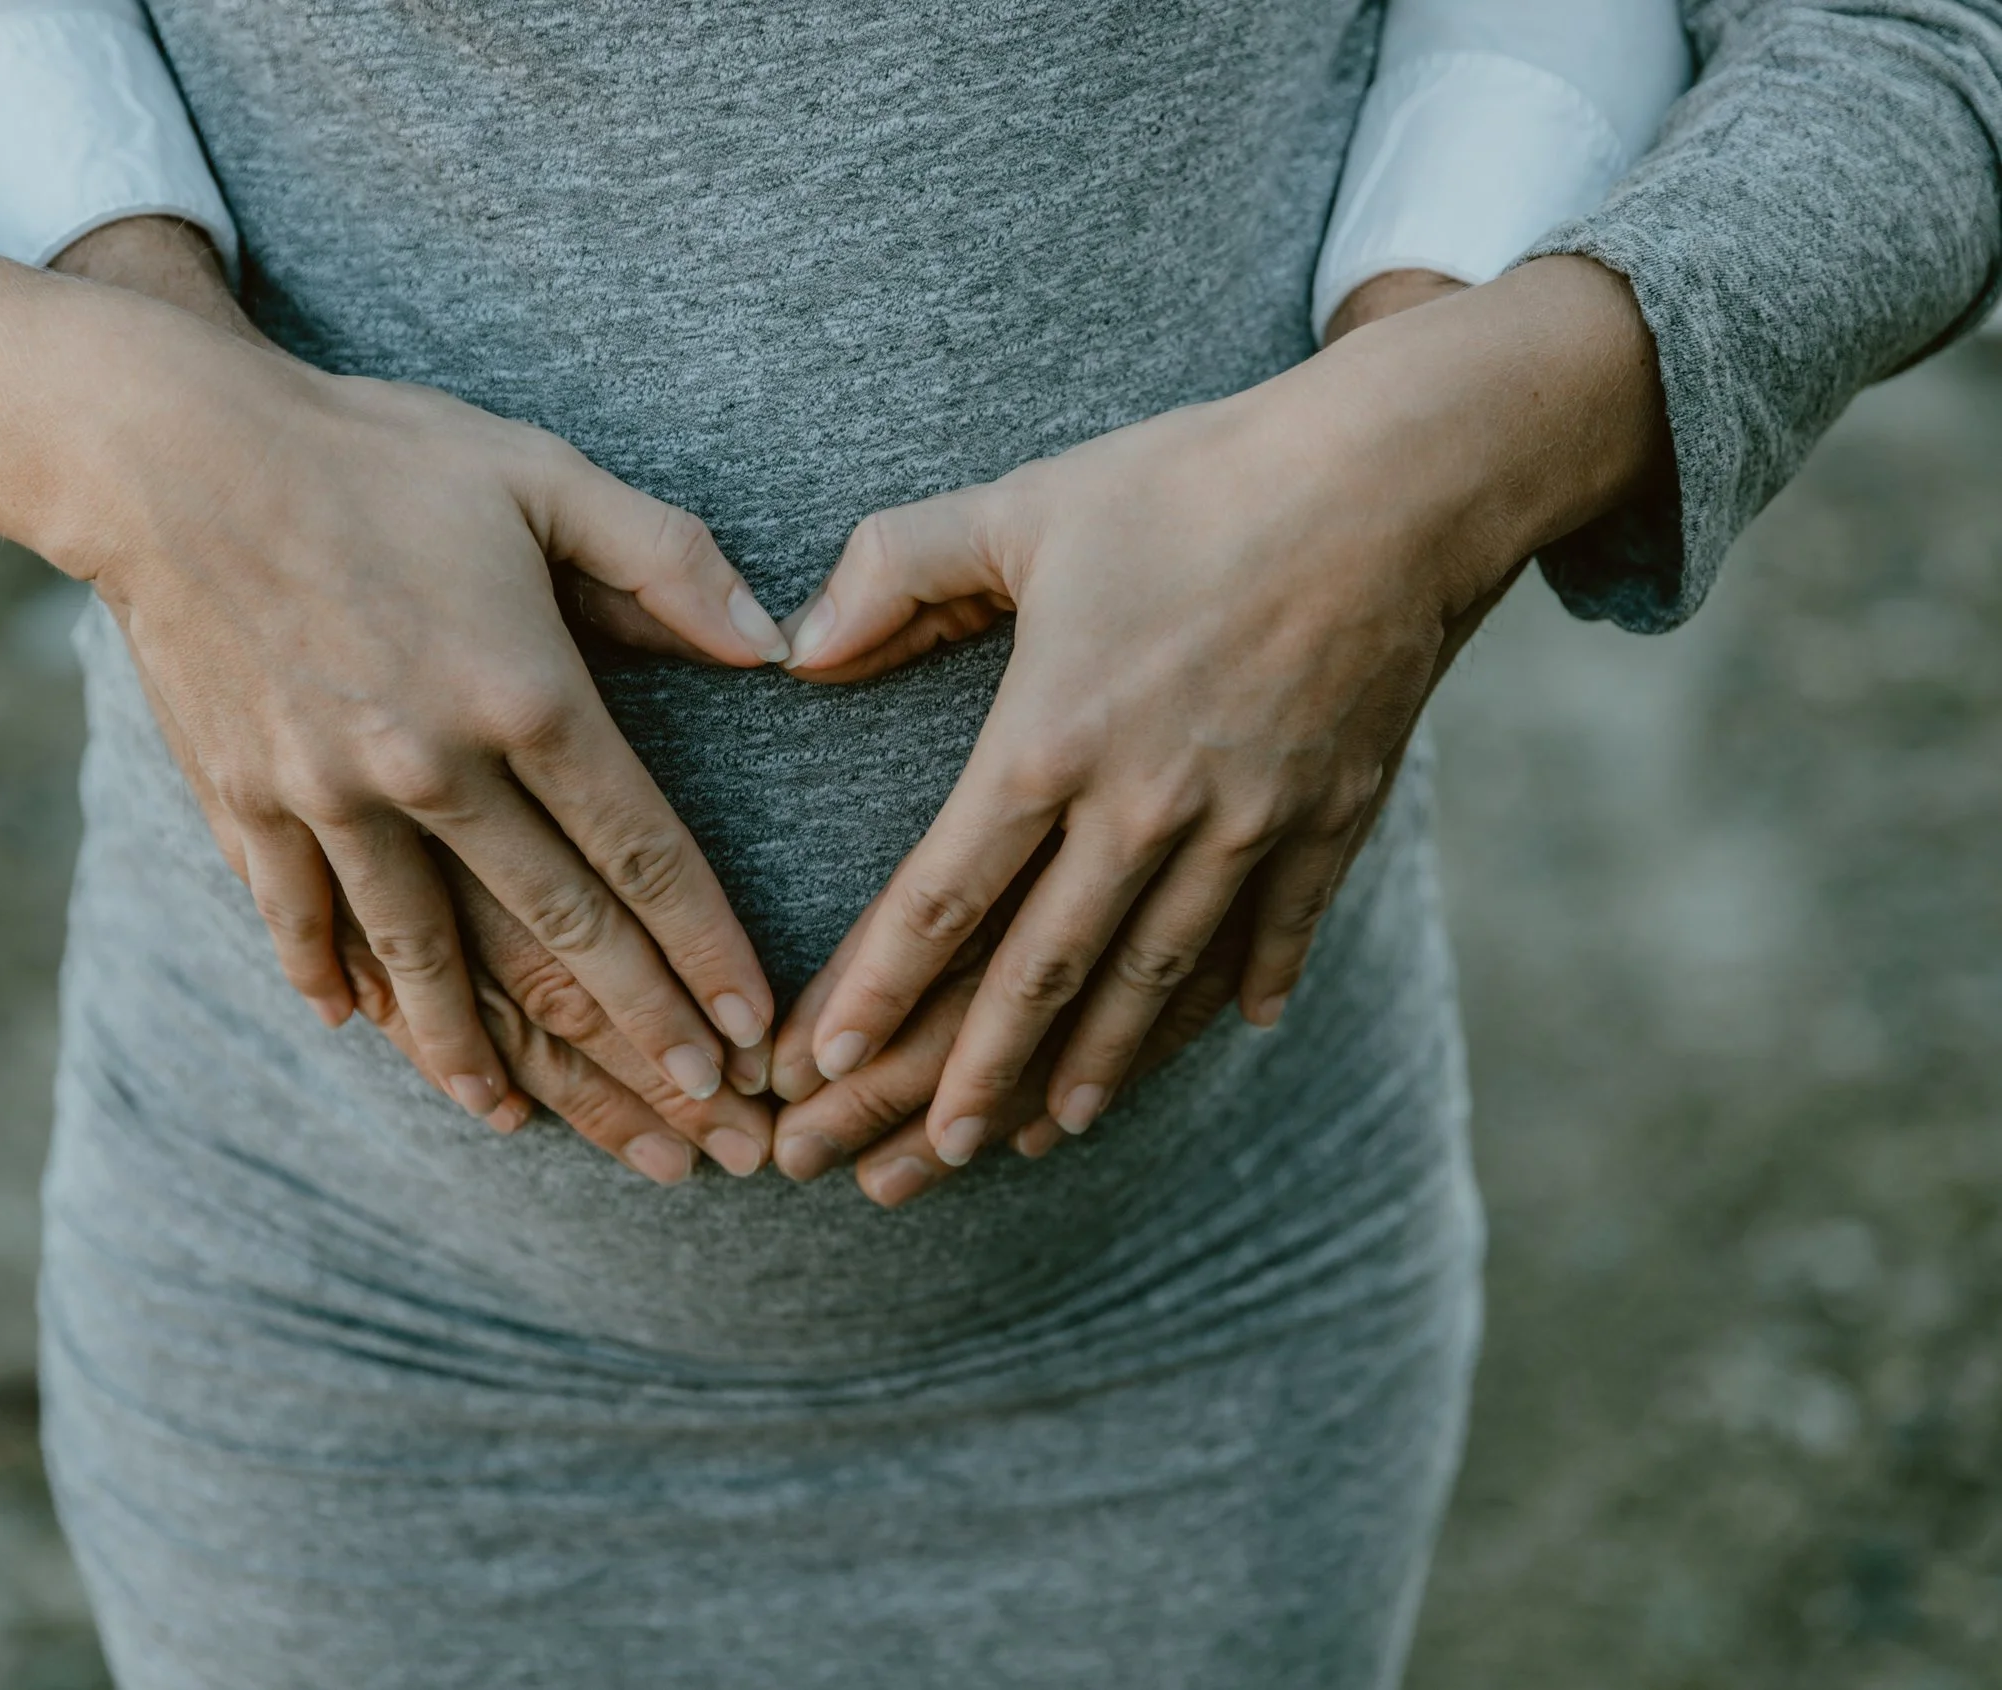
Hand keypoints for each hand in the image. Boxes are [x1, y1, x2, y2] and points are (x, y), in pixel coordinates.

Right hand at [52, 218, 775, 1177]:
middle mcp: (430, 768)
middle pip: (558, 932)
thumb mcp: (543, 473)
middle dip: (639, 1037)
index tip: (757, 1032)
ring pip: (425, 958)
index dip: (706, 950)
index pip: (641, 852)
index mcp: (523, 692)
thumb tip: (776, 645)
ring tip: (532, 1124)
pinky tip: (371, 1034)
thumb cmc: (377, 452)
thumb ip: (669, 560)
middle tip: (703, 1122)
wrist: (168, 452)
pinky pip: (302, 921)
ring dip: (485, 1053)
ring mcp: (329, 798)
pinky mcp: (246, 802)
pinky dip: (338, 983)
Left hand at [775, 256, 1663, 1168]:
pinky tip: (1223, 1039)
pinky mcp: (1332, 820)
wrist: (1396, 475)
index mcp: (1053, 738)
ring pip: (1153, 983)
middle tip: (906, 1162)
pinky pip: (1278, 931)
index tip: (821, 1066)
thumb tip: (796, 652)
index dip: (878, 991)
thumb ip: (894, 570)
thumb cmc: (1194, 479)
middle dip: (964, 1079)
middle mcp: (1145, 807)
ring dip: (1090, 1070)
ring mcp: (1247, 826)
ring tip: (1036, 1135)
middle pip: (1040, 976)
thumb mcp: (1024, 503)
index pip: (944, 896)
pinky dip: (1245, 990)